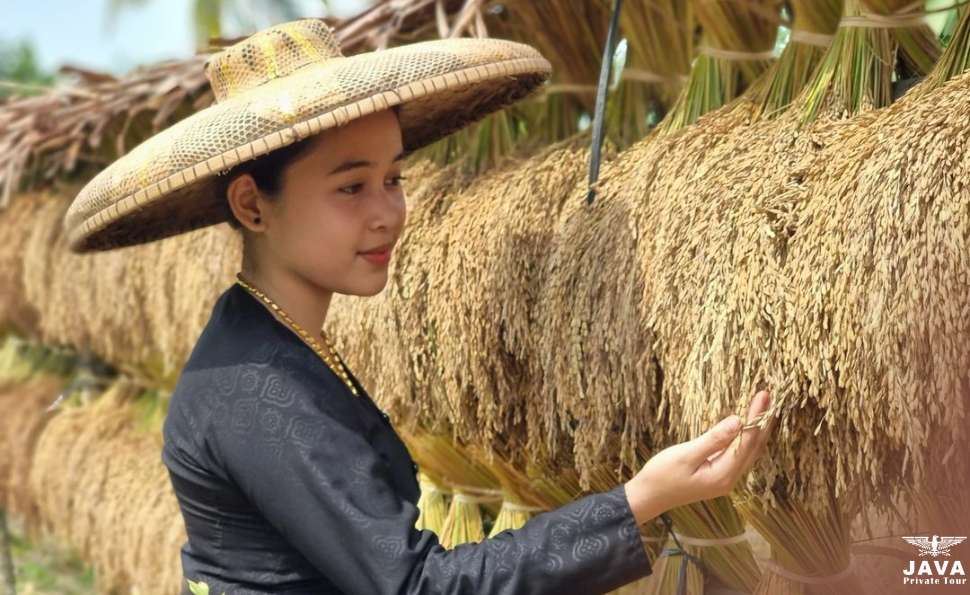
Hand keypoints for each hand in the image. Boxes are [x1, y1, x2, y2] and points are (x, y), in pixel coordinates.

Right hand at [624, 390, 773, 523]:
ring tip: (764, 407)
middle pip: (754, 447)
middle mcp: (729, 479)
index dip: (756, 417)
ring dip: (757, 429)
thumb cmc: (662, 475)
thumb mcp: (686, 455)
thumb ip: (713, 439)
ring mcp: (725, 478)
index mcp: (723, 474)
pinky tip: (747, 427)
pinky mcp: (719, 475)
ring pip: (749, 451)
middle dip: (762, 421)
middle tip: (768, 396)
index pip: (747, 441)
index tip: (762, 395)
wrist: (649, 496)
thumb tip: (738, 421)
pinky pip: (739, 454)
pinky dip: (747, 438)